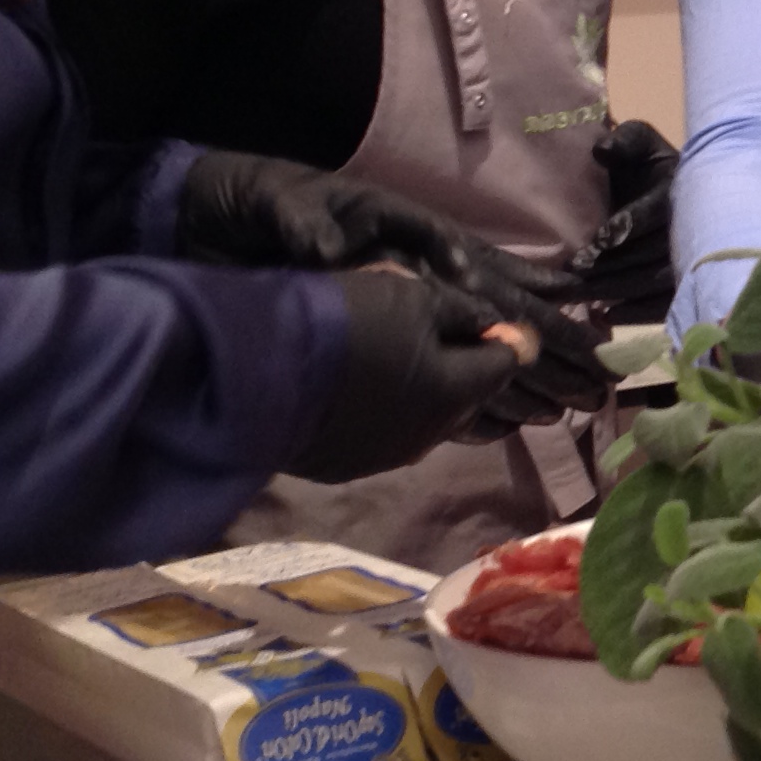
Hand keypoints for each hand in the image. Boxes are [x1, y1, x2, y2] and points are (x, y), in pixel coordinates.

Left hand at [178, 151, 609, 416]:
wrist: (202, 219)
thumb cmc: (247, 199)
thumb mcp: (275, 199)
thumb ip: (304, 219)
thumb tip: (331, 248)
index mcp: (401, 231)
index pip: (470, 263)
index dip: (516, 289)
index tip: (561, 316)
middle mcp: (412, 266)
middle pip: (493, 305)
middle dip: (546, 338)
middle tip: (596, 371)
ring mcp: (398, 299)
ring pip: (477, 338)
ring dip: (523, 372)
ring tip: (572, 402)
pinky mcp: (376, 327)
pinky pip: (435, 361)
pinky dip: (470, 389)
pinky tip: (506, 418)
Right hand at [288, 270, 523, 481]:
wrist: (253, 372)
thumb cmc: (343, 322)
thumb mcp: (409, 295)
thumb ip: (459, 313)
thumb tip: (492, 326)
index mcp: (455, 393)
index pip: (503, 365)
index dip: (507, 341)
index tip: (504, 325)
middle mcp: (428, 435)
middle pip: (466, 398)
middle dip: (468, 371)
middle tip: (457, 342)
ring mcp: (384, 456)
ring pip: (424, 421)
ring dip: (426, 395)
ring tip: (407, 365)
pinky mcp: (343, 465)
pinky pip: (382, 435)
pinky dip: (385, 413)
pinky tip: (365, 392)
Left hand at [562, 121, 678, 322]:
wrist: (675, 191)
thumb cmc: (649, 166)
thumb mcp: (640, 142)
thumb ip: (625, 140)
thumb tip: (602, 148)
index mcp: (680, 189)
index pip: (659, 209)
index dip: (632, 223)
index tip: (601, 237)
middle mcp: (691, 226)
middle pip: (654, 253)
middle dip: (614, 264)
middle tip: (576, 273)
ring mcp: (692, 258)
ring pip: (658, 282)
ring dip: (619, 290)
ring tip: (583, 296)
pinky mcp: (687, 284)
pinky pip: (666, 304)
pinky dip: (638, 313)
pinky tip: (607, 316)